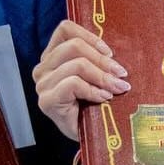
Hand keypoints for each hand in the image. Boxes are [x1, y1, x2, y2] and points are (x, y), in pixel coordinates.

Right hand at [32, 20, 129, 141]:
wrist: (89, 135)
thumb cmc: (94, 102)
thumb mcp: (97, 73)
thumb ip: (99, 57)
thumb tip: (119, 46)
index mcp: (53, 56)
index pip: (65, 29)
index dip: (90, 36)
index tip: (110, 53)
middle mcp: (43, 69)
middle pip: (74, 46)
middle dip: (102, 60)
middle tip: (121, 74)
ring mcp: (42, 85)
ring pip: (77, 64)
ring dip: (102, 76)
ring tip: (116, 88)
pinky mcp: (46, 101)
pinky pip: (73, 84)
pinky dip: (93, 90)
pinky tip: (103, 98)